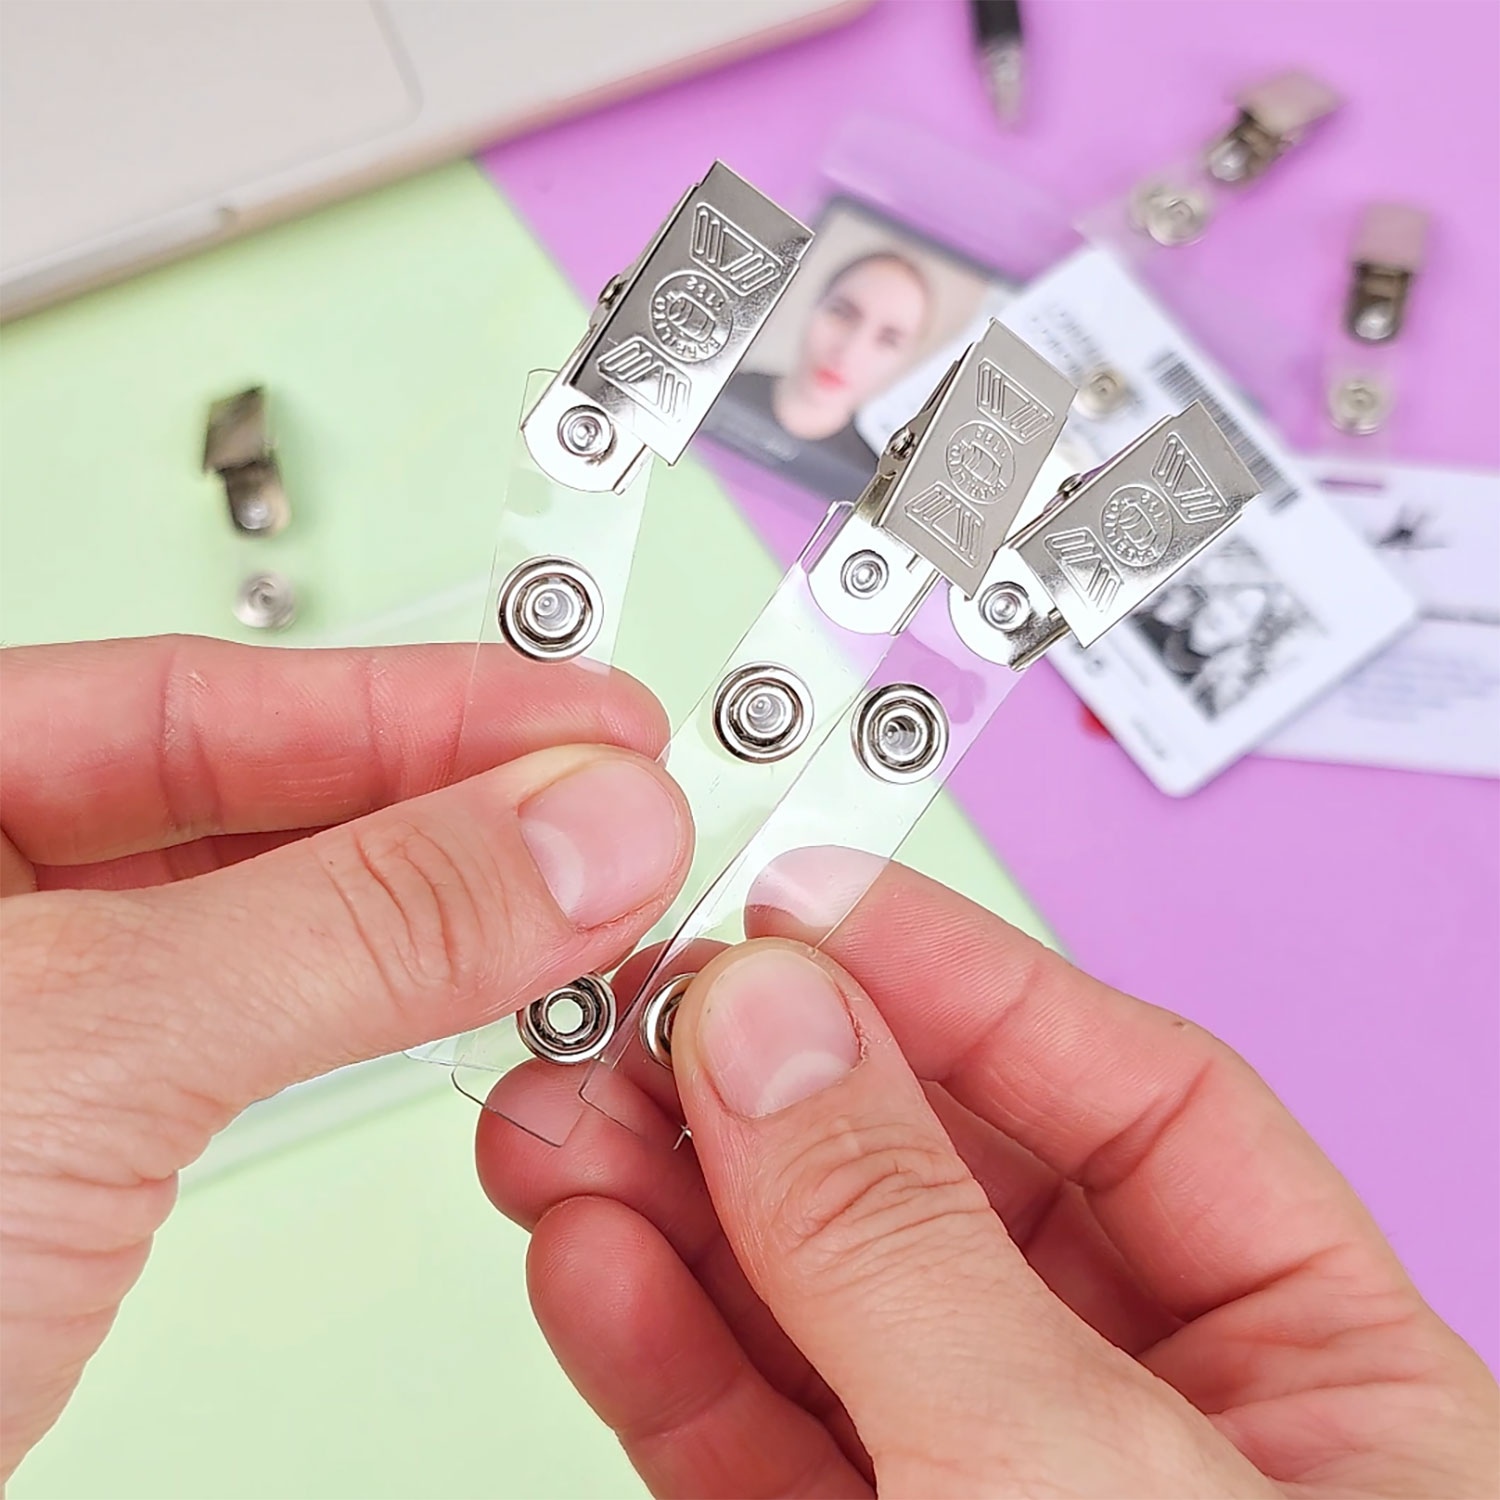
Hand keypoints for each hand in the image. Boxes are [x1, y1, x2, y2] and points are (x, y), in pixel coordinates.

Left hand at [0, 636, 692, 1477]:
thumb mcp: (89, 1050)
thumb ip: (358, 922)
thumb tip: (571, 834)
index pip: (203, 696)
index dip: (418, 700)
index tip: (576, 721)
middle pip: (256, 795)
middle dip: (453, 800)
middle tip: (610, 805)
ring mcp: (33, 1018)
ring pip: (278, 912)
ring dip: (445, 906)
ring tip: (581, 890)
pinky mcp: (84, 1130)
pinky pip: (270, 1021)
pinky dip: (391, 1002)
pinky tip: (482, 981)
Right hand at [478, 849, 1497, 1497]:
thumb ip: (916, 1259)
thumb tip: (780, 1033)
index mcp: (1333, 1393)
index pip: (1138, 1103)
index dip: (967, 979)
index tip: (813, 904)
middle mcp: (1154, 1432)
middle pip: (946, 1186)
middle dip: (781, 1086)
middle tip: (649, 1007)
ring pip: (819, 1297)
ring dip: (681, 1192)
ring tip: (565, 1109)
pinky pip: (750, 1428)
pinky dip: (660, 1332)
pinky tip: (592, 1245)